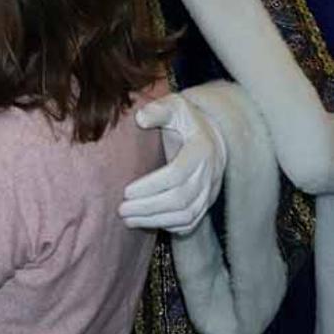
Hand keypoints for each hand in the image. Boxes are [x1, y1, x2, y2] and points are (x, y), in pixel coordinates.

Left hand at [119, 93, 226, 234]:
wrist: (212, 137)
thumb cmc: (185, 121)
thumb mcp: (175, 107)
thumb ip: (158, 110)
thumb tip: (140, 118)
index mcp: (200, 150)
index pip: (177, 174)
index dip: (151, 186)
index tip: (127, 191)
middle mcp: (208, 174)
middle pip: (180, 200)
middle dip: (148, 207)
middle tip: (121, 209)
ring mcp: (209, 191)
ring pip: (185, 215)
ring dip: (155, 220)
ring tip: (128, 219)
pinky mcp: (206, 203)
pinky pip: (190, 222)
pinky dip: (169, 226)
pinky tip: (147, 222)